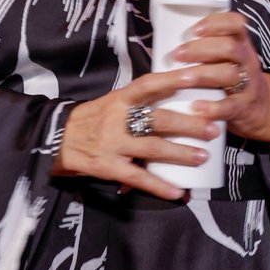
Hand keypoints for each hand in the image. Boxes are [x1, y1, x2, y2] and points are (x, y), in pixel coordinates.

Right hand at [55, 70, 219, 200]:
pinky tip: (179, 192)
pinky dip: (160, 186)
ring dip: (181, 154)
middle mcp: (117, 119)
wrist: (55, 140)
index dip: (171, 79)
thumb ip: (138, 99)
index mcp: (120, 99)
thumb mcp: (112, 101)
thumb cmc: (91, 119)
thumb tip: (175, 89)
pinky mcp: (108, 167)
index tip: (196, 77)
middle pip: (158, 120)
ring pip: (153, 149)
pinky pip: (138, 178)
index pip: (148, 85)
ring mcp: (113, 144)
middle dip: (188, 125)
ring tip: (203, 157)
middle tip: (214, 128)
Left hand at [172, 11, 269, 143]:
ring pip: (229, 74)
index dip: (216, 23)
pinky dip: (213, 107)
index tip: (195, 29)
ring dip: (203, 74)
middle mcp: (247, 60)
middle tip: (177, 54)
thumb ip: (208, 49)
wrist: (261, 110)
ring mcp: (248, 84)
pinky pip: (230, 106)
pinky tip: (196, 106)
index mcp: (241, 44)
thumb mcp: (228, 58)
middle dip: (201, 49)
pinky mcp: (244, 107)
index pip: (236, 24)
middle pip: (230, 47)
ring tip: (182, 78)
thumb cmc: (234, 78)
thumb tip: (168, 40)